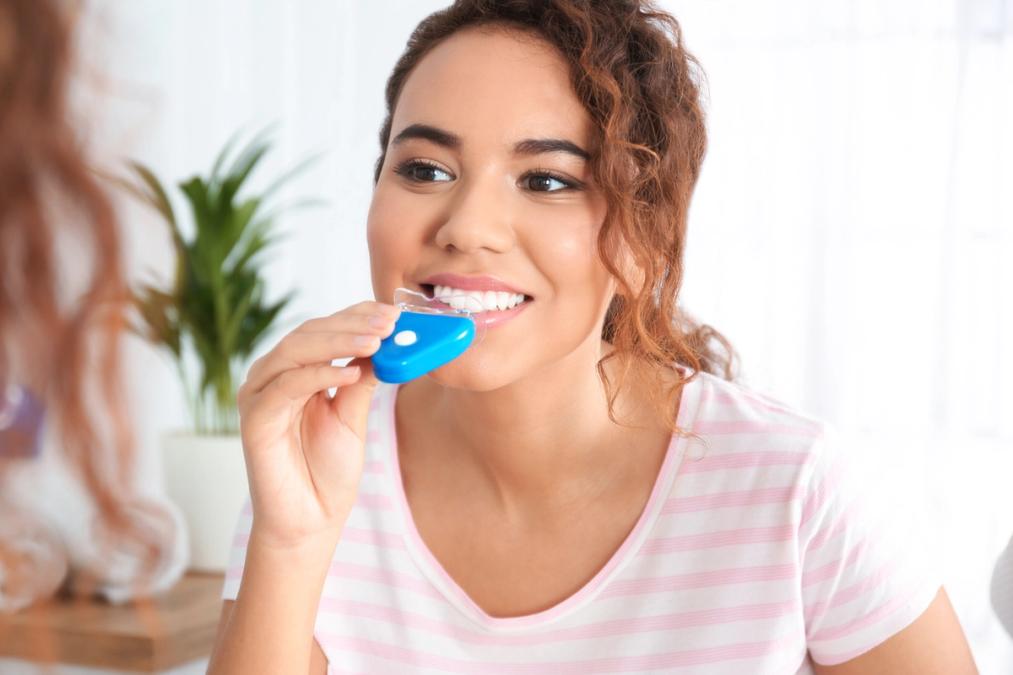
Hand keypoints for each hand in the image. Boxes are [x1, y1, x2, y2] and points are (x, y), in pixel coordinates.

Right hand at [235, 301, 399, 548]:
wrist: (311, 521)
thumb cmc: (328, 471)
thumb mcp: (354, 416)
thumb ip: (362, 379)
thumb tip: (387, 341)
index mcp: (296, 371)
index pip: (325, 329)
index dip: (357, 315)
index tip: (394, 311)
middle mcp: (273, 377)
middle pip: (310, 333)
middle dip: (352, 324)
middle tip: (389, 322)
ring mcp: (260, 395)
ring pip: (297, 351)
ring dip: (339, 342)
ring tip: (377, 341)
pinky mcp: (255, 420)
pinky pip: (287, 386)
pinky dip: (320, 374)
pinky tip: (352, 373)